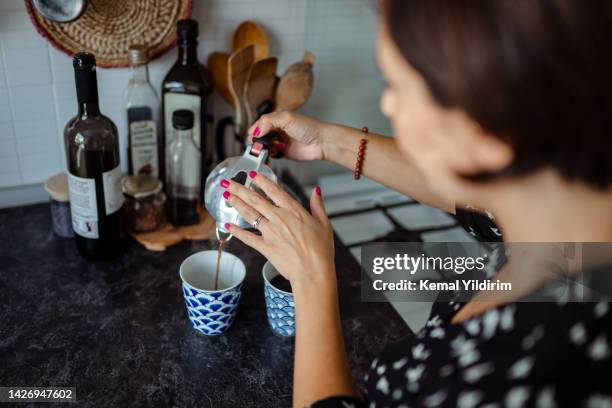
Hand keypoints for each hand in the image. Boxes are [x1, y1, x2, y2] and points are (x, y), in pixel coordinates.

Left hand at [221, 171, 334, 289]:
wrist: (313, 271)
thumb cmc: (321, 250)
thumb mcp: (324, 224)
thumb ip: (318, 205)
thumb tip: (316, 191)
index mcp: (293, 211)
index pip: (274, 191)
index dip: (261, 181)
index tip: (252, 174)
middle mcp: (279, 218)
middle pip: (255, 199)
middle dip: (240, 189)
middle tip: (228, 181)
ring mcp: (270, 232)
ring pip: (249, 214)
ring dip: (236, 203)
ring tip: (226, 195)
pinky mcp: (265, 247)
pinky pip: (247, 237)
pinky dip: (236, 231)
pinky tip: (227, 225)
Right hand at [247, 112, 326, 160]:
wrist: (321, 142)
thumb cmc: (308, 127)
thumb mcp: (286, 118)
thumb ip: (268, 121)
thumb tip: (256, 131)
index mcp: (276, 119)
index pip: (258, 124)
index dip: (255, 131)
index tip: (254, 137)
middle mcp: (277, 130)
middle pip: (259, 136)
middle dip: (257, 141)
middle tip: (259, 145)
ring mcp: (280, 142)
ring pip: (264, 146)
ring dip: (263, 148)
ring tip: (267, 149)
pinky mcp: (283, 153)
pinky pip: (271, 155)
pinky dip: (270, 155)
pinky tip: (275, 152)